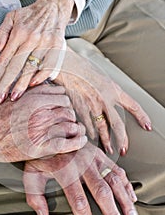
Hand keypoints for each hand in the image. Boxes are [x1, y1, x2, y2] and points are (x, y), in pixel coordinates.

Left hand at [0, 0, 73, 101]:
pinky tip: (33, 85)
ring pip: (31, 68)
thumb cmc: (29, 15)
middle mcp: (31, 38)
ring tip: (14, 96)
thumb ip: (1, 32)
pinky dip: (42, 76)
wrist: (53, 7)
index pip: (5, 58)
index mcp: (19, 32)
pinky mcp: (57, 47)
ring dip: (22, 84)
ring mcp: (45, 43)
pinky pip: (49, 65)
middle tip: (1, 98)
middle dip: (7, 84)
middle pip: (16, 66)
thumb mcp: (11, 17)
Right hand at [0, 84, 86, 161]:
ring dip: (75, 128)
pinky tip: (81, 140)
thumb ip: (32, 93)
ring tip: (74, 131)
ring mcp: (40, 130)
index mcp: (33, 98)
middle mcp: (39, 112)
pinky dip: (77, 142)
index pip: (62, 96)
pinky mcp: (40, 148)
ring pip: (70, 124)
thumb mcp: (14, 97)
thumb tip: (49, 87)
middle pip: (68, 109)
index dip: (64, 102)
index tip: (62, 108)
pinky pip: (66, 143)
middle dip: (70, 115)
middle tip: (67, 121)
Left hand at [23, 142, 138, 214]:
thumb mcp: (30, 173)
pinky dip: (126, 185)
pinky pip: (118, 170)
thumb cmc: (40, 156)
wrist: (50, 129)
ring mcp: (94, 157)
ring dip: (125, 200)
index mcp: (64, 170)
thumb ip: (34, 196)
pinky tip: (131, 199)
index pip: (77, 199)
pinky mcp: (101, 154)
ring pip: (114, 180)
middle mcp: (82, 163)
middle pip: (101, 191)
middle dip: (112, 213)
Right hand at [32, 44, 151, 154]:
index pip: (133, 105)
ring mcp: (92, 105)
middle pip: (117, 124)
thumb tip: (116, 102)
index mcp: (113, 89)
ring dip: (106, 141)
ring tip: (109, 149)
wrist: (66, 66)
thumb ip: (110, 92)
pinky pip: (87, 125)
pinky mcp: (79, 109)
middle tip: (124, 149)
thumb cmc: (83, 69)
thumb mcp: (103, 78)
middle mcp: (105, 99)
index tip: (147, 125)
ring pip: (102, 128)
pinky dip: (90, 133)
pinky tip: (92, 138)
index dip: (142, 117)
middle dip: (122, 140)